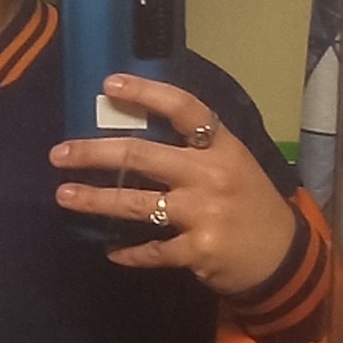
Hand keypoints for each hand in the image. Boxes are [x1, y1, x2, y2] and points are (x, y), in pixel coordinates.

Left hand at [50, 74, 296, 296]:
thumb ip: (193, 149)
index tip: (108, 84)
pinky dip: (128, 252)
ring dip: (95, 200)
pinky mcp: (198, 251)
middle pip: (141, 156)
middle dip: (93, 154)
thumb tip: (134, 132)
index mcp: (222, 146)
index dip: (145, 93)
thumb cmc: (250, 202)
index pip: (183, 108)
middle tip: (59, 154)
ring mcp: (203, 213)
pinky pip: (151, 250)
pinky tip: (110, 251)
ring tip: (64, 196)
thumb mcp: (232, 163)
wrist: (283, 257)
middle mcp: (211, 175)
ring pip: (136, 204)